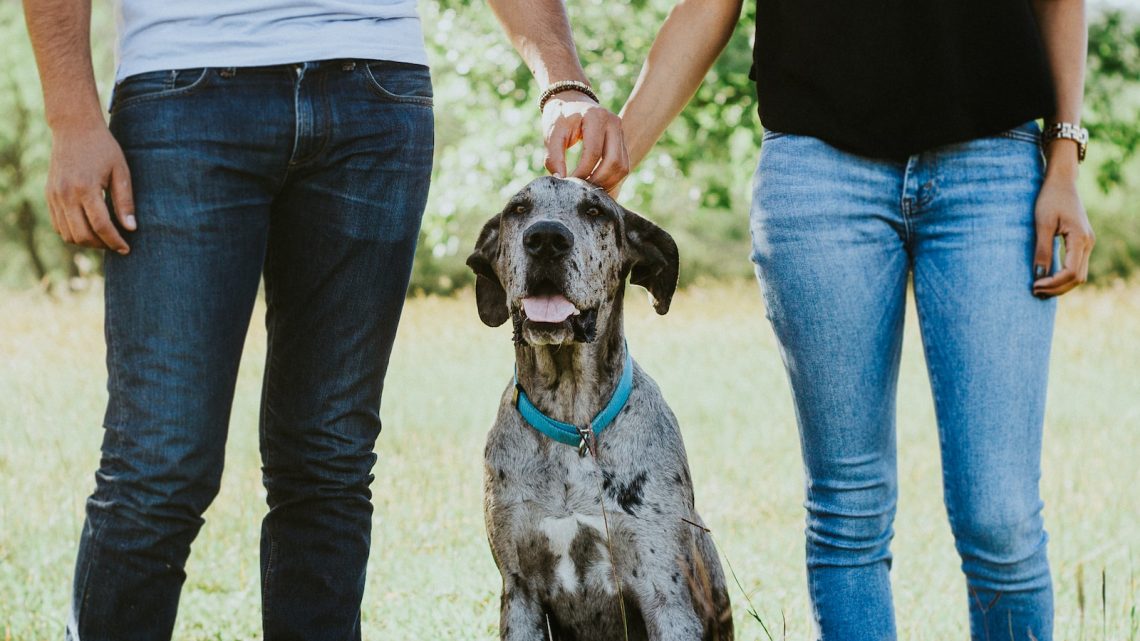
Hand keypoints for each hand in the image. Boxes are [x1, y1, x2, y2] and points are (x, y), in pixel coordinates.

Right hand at [46, 123, 135, 253]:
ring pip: (67, 234)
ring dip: (86, 241)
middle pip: (82, 235)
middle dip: (101, 245)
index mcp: (85, 188)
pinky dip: (73, 233)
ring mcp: (54, 195)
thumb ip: (125, 201)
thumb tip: (131, 228)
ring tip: (105, 238)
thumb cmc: (103, 148)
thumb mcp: (121, 172)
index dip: (115, 241)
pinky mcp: (49, 195)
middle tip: (117, 245)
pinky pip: (58, 225)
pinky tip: (89, 229)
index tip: (126, 249)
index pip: (101, 226)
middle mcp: (65, 194)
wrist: (74, 128)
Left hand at [541, 91, 628, 194]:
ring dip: (607, 183)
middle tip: (580, 190)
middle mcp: (614, 123)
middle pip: (614, 162)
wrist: (572, 101)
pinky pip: (623, 167)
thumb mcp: (552, 133)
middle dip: (597, 181)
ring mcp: (621, 133)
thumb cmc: (560, 117)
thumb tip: (561, 179)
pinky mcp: (622, 143)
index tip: (568, 183)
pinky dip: (611, 180)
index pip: (593, 153)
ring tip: (588, 189)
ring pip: (622, 168)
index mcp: (596, 117)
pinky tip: (595, 184)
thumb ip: (553, 156)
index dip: (582, 173)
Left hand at [1032, 169, 1093, 297]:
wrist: (1061, 182)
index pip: (1070, 272)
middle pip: (1077, 278)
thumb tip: (1039, 276)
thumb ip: (1042, 250)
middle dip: (1056, 288)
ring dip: (1060, 285)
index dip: (1053, 283)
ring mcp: (1087, 242)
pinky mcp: (1081, 242)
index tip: (1034, 285)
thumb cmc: (1050, 199)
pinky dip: (1063, 276)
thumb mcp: (1042, 224)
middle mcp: (1088, 242)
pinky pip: (1076, 266)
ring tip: (1039, 288)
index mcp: (1080, 238)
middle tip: (1034, 292)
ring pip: (1079, 274)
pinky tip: (1047, 278)